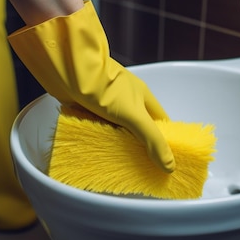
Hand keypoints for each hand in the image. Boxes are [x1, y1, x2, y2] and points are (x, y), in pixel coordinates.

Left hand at [8, 1, 175, 172]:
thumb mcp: (134, 116)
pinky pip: (97, 126)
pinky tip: (99, 150)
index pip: (159, 121)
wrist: (69, 72)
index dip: (163, 139)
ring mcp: (106, 102)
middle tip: (141, 168)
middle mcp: (126, 98)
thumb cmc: (106, 89)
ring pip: (116, 127)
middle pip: (137, 125)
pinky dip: (99, 137)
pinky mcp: (87, 106)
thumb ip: (152, 140)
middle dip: (139, 144)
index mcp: (142, 95)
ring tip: (120, 164)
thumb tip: (170, 166)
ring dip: (117, 142)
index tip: (164, 159)